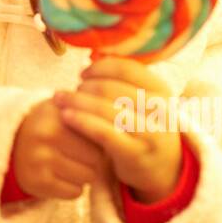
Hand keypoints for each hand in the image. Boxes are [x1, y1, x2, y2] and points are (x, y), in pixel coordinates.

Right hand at [10, 98, 107, 199]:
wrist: (12, 145)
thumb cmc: (51, 127)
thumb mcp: (67, 111)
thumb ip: (93, 114)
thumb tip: (125, 127)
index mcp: (58, 112)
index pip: (100, 133)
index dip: (101, 140)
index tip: (97, 140)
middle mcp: (47, 133)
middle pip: (97, 158)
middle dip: (94, 160)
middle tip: (81, 154)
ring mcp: (40, 158)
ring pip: (88, 177)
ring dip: (85, 174)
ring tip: (70, 164)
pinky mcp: (37, 182)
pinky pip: (74, 192)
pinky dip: (73, 188)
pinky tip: (61, 176)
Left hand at [53, 56, 182, 203]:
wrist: (161, 167)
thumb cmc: (142, 125)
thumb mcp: (141, 100)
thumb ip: (122, 79)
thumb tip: (92, 55)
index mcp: (161, 89)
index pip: (126, 68)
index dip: (98, 68)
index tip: (83, 74)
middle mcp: (160, 108)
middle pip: (111, 88)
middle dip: (83, 87)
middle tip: (68, 92)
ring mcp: (150, 132)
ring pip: (105, 109)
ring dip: (77, 102)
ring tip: (59, 100)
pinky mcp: (135, 152)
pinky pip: (103, 132)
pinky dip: (81, 121)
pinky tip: (66, 116)